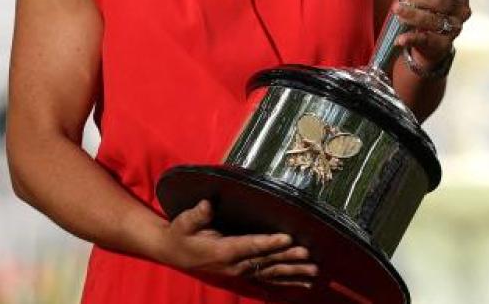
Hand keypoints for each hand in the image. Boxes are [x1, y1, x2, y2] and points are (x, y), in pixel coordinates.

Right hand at [160, 200, 316, 288]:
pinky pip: (268, 279)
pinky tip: (304, 284)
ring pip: (271, 273)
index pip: (249, 245)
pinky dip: (287, 282)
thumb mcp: (184, 222)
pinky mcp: (243, 274)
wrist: (174, 253)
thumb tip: (207, 204)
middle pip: (266, 261)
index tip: (287, 238)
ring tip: (313, 272)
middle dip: (287, 258)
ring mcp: (240, 272)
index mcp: (222, 251)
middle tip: (307, 254)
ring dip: (293, 272)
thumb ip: (197, 215)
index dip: (269, 242)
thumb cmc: (181, 234)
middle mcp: (234, 265)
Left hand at [388, 0, 471, 71]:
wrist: (433, 36)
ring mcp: (454, 28)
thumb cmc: (430, 5)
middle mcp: (461, 9)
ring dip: (412, 14)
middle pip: (441, 1)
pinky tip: (400, 38)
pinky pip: (427, 41)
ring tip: (396, 8)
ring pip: (433, 20)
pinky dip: (412, 39)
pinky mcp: (443, 44)